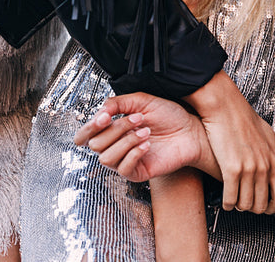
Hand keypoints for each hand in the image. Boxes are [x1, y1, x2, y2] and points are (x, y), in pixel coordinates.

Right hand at [75, 93, 213, 182]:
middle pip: (95, 144)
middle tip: (138, 118)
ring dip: (126, 141)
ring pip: (106, 158)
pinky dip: (134, 154)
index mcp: (111, 130)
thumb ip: (118, 103)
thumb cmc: (168, 116)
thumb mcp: (142, 101)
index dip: (88, 127)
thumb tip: (99, 111)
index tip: (105, 117)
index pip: (84, 136)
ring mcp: (124, 161)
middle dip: (116, 129)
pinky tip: (148, 144)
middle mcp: (114, 147)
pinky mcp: (136, 173)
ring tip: (146, 131)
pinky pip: (123, 169)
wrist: (190, 130)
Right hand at [184, 71, 274, 213]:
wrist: (225, 107)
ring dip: (239, 207)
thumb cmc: (246, 120)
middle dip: (253, 209)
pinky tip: (226, 200)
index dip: (273, 209)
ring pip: (246, 205)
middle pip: (262, 205)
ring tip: (235, 202)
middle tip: (246, 204)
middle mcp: (265, 167)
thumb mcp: (270, 138)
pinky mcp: (232, 168)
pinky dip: (228, 203)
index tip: (265, 208)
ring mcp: (249, 168)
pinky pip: (230, 198)